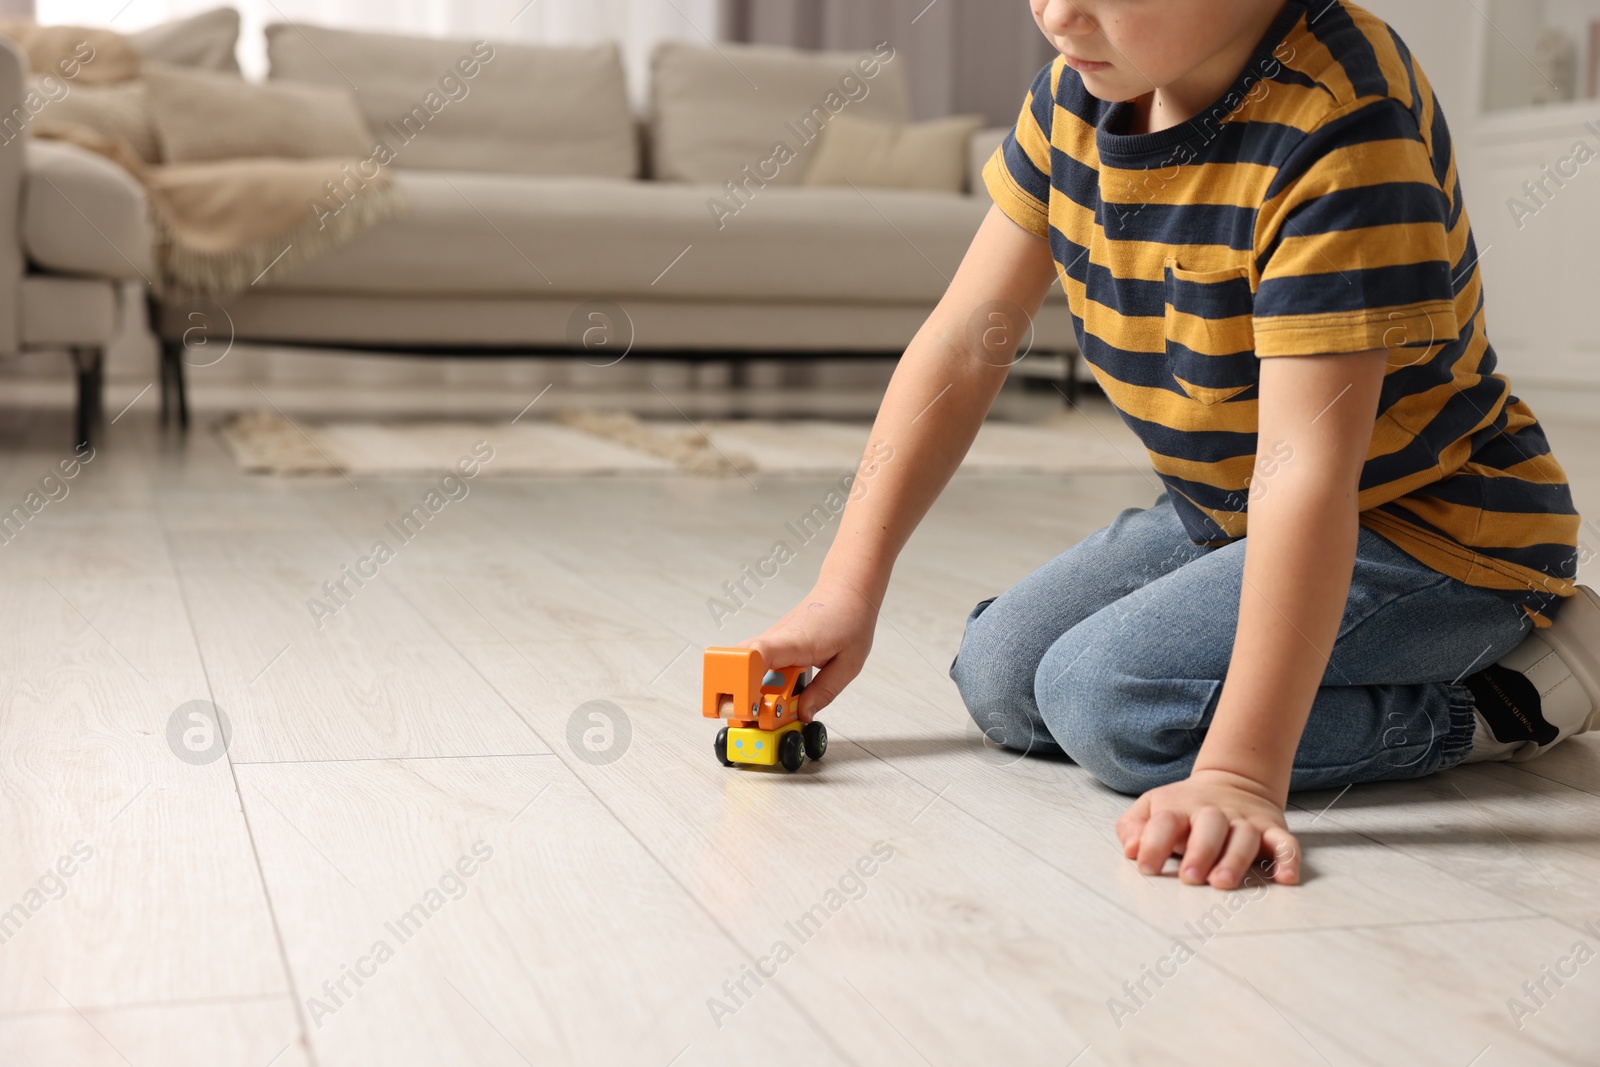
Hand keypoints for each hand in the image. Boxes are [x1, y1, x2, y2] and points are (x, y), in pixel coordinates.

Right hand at [738, 573, 878, 720]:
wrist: (845, 590)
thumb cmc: (848, 618)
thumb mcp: (848, 664)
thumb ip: (825, 691)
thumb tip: (804, 714)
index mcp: (796, 641)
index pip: (758, 654)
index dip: (744, 677)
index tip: (744, 703)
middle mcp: (775, 639)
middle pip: (738, 664)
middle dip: (739, 695)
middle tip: (760, 716)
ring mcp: (769, 640)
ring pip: (743, 667)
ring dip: (750, 692)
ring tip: (773, 708)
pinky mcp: (770, 645)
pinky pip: (754, 667)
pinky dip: (758, 684)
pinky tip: (776, 695)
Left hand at [1115, 768, 1300, 887]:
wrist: (1233, 782)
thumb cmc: (1184, 808)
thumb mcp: (1152, 808)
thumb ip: (1133, 828)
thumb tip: (1130, 850)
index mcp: (1180, 808)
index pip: (1165, 821)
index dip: (1154, 843)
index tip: (1147, 867)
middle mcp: (1214, 812)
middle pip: (1209, 826)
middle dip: (1200, 852)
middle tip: (1190, 878)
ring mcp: (1245, 820)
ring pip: (1244, 836)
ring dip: (1235, 859)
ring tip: (1223, 883)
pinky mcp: (1272, 830)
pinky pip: (1285, 843)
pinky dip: (1288, 859)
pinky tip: (1286, 879)